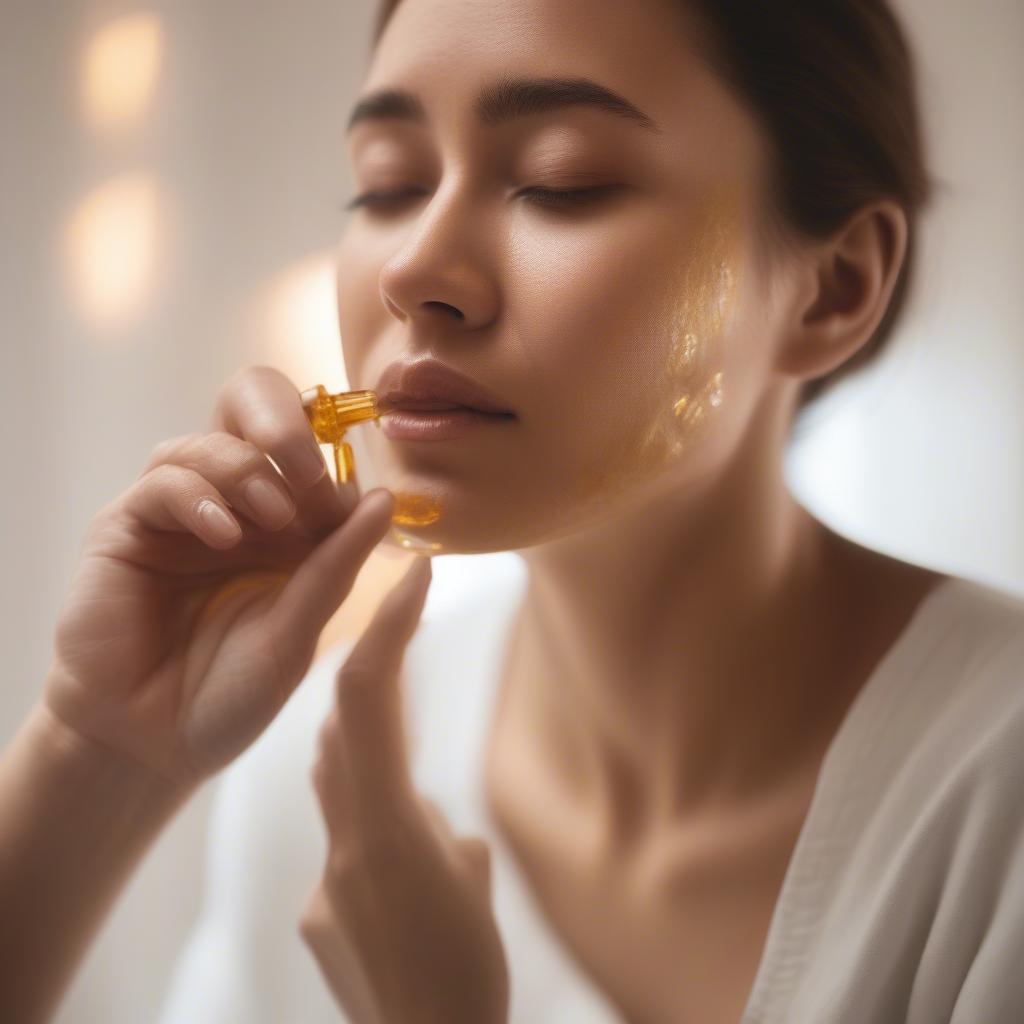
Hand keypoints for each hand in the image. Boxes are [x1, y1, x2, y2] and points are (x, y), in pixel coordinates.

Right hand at [42, 365, 395, 790]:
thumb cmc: (228, 695)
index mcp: (283, 533)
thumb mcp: (299, 629)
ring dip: (247, 469)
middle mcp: (234, 512)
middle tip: (312, 477)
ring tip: (273, 517)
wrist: (150, 746)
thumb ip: (337, 564)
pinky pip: (163, 482)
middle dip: (287, 430)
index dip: (334, 471)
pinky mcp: (127, 527)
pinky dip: (198, 496)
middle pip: (254, 423)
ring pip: (209, 445)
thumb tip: (385, 500)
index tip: (354, 504)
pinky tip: (223, 534)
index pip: (312, 464)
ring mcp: (180, 516)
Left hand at [299, 556, 509, 1023]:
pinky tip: (408, 874)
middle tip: (402, 626)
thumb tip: (431, 822)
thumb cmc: (468, 979)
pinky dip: (373, 831)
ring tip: (405, 730)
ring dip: (364, 742)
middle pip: (341, 729)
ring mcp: (327, 883)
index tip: (410, 572)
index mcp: (387, 829)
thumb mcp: (475, 890)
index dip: (385, 627)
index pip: (371, 702)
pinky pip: (344, 849)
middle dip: (371, 672)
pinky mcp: (321, 918)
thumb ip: (443, 838)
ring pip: (335, 780)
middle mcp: (345, 847)